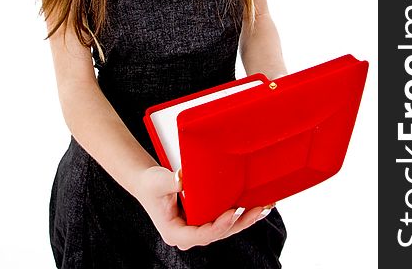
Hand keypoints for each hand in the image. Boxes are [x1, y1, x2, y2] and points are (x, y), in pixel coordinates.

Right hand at [137, 166, 275, 250]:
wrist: (147, 182)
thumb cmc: (150, 184)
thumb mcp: (158, 182)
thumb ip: (171, 182)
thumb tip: (183, 178)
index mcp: (176, 233)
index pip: (202, 234)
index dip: (219, 226)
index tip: (233, 212)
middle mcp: (188, 235)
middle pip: (219, 233)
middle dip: (240, 222)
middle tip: (258, 209)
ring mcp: (197, 228)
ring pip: (225, 229)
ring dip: (245, 219)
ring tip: (264, 208)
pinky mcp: (203, 220)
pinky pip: (224, 220)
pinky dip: (239, 213)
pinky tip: (255, 206)